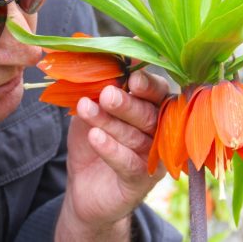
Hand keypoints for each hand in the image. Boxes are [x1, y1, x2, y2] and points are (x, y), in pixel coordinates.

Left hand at [55, 70, 170, 240]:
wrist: (83, 187)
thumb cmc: (93, 141)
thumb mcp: (92, 108)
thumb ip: (99, 86)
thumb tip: (105, 54)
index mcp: (152, 108)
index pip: (158, 92)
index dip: (147, 84)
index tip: (131, 77)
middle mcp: (159, 133)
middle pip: (149, 114)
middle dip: (126, 103)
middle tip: (106, 94)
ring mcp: (152, 159)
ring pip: (136, 137)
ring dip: (110, 122)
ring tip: (85, 109)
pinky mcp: (139, 182)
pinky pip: (129, 163)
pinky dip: (111, 149)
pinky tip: (95, 136)